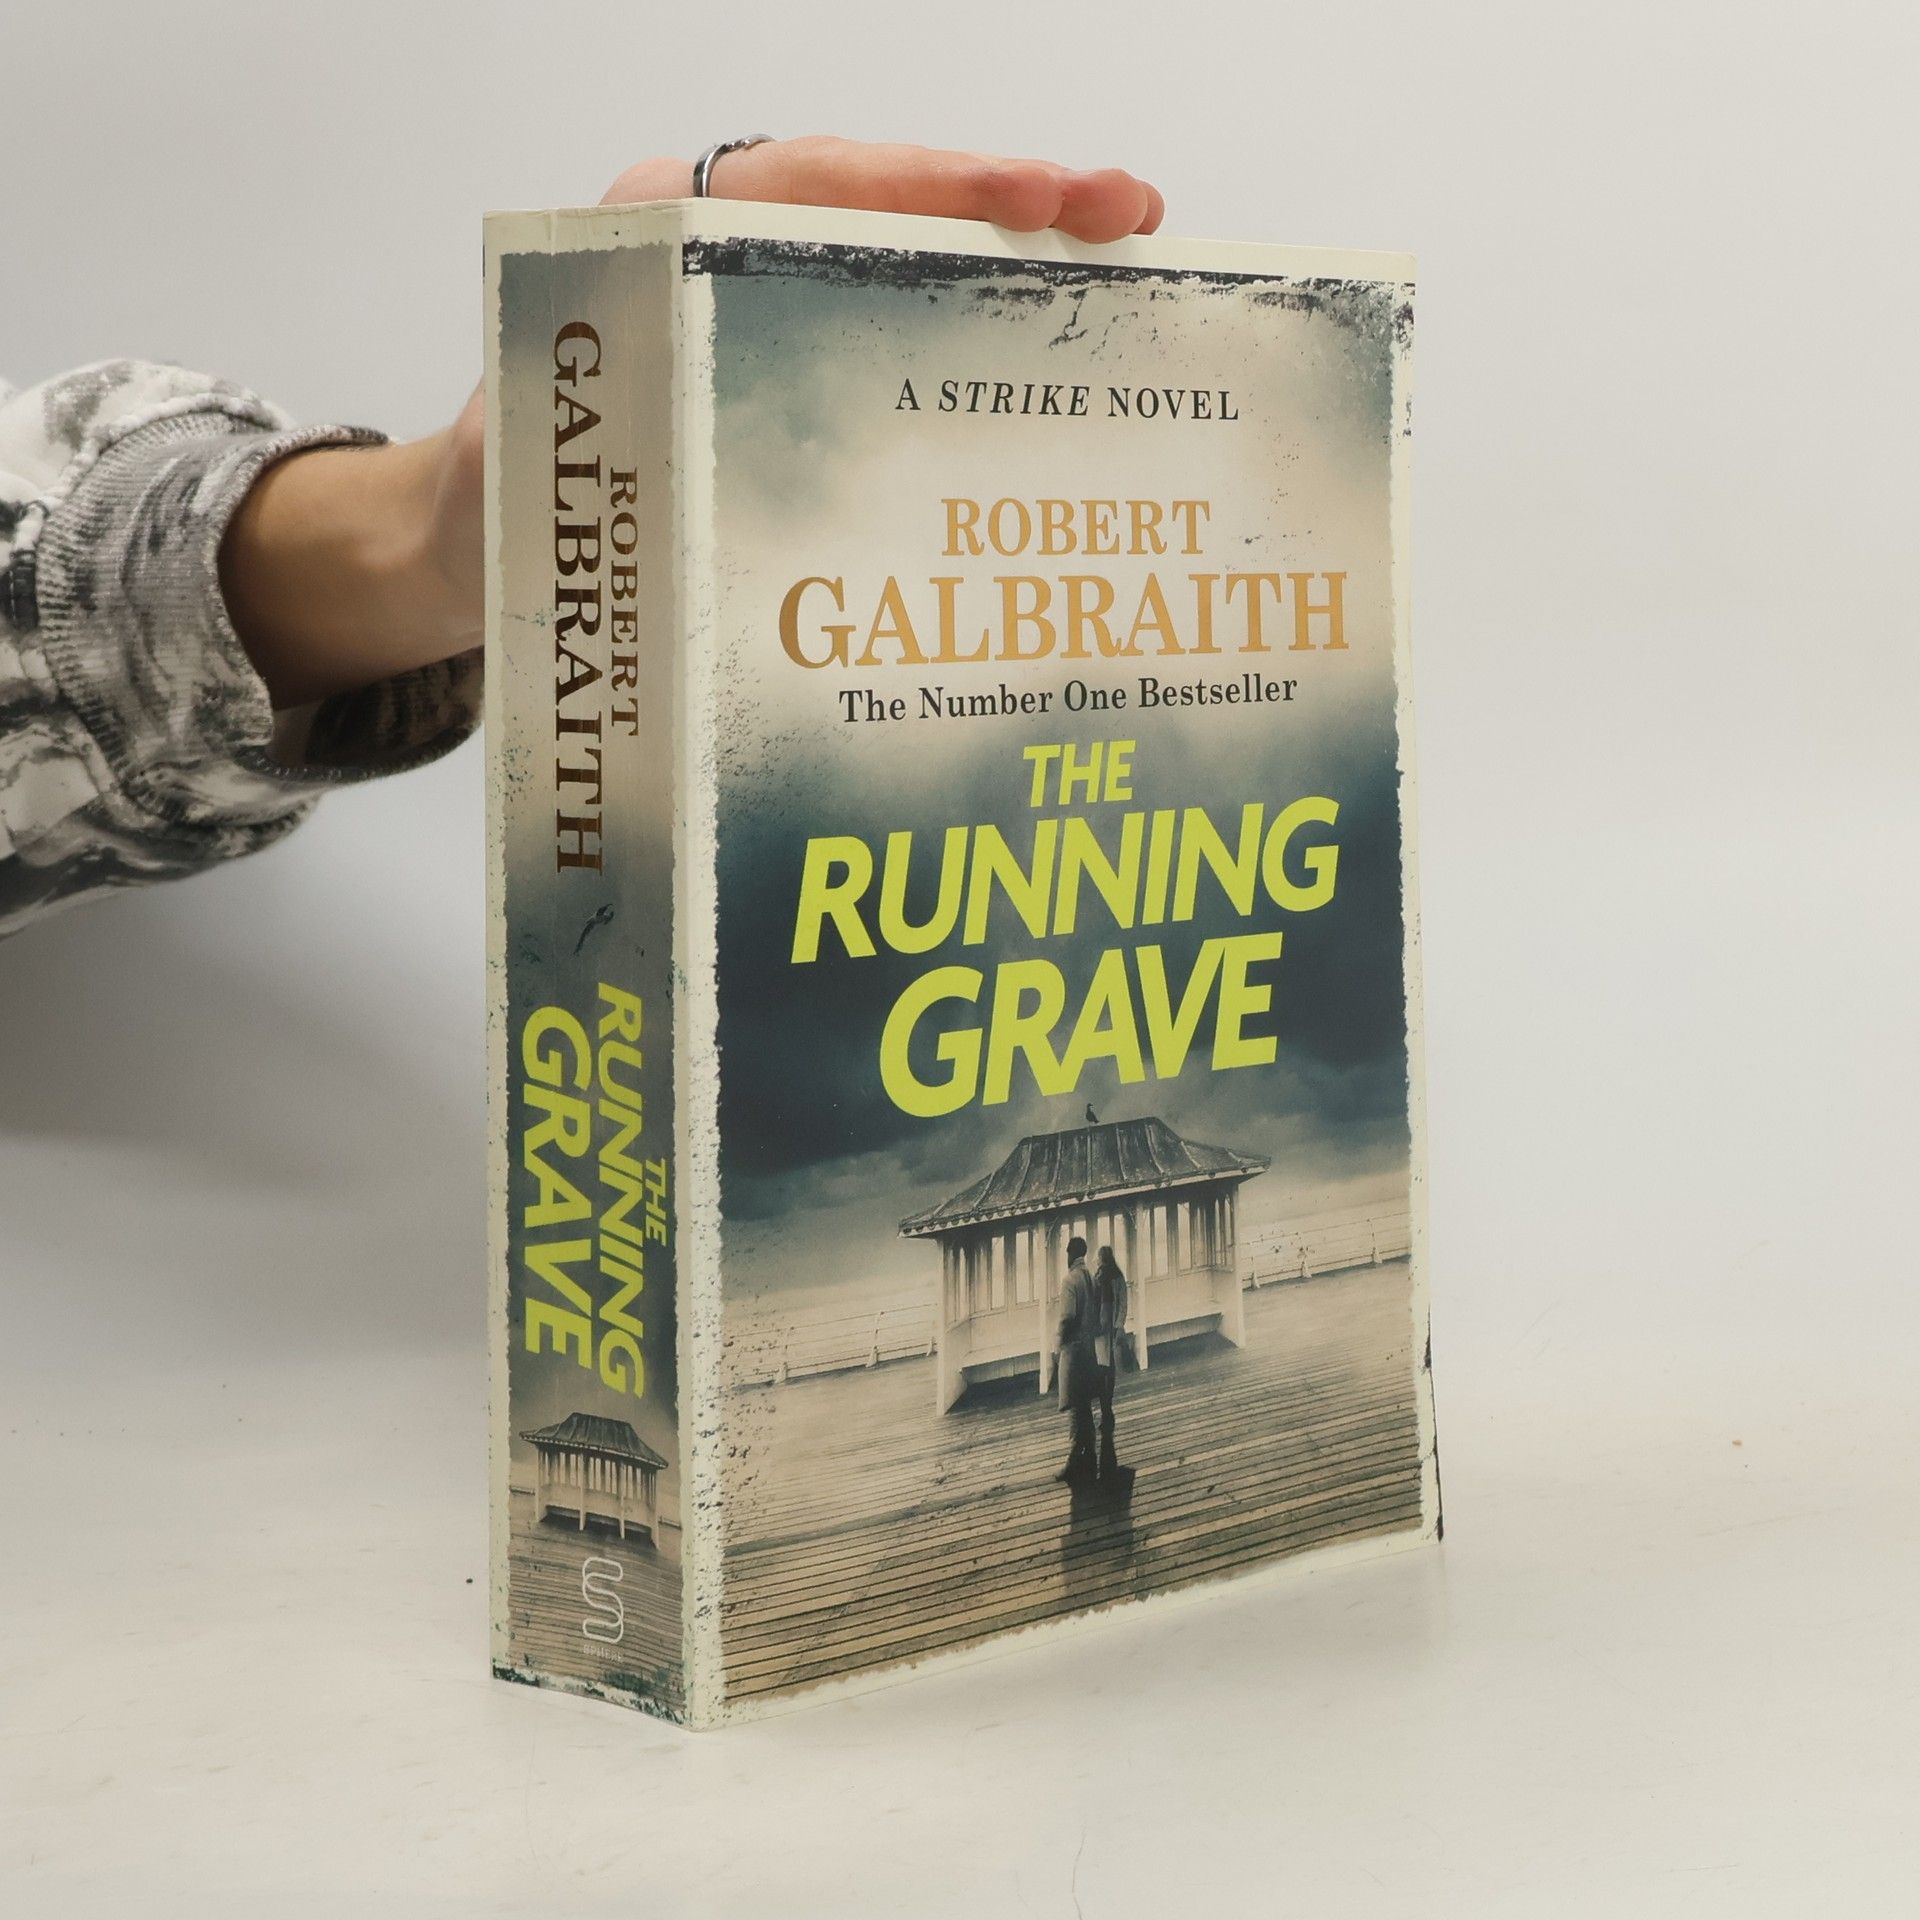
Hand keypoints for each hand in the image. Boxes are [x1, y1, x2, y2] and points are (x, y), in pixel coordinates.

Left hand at [223, 138, 1164, 708]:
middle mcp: (715, 249)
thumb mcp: (518, 468)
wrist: (465, 545)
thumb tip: (671, 450)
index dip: (936, 187)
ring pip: (899, 254)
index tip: (1044, 198)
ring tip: (1124, 266)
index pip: (814, 183)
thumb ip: (583, 443)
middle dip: (1010, 202)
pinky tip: (1048, 355)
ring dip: (1007, 260)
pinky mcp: (781, 357)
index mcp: (652, 239)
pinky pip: (888, 319)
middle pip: (882, 201)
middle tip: (1132, 213)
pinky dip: (970, 325)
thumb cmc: (493, 506)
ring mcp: (756, 302)